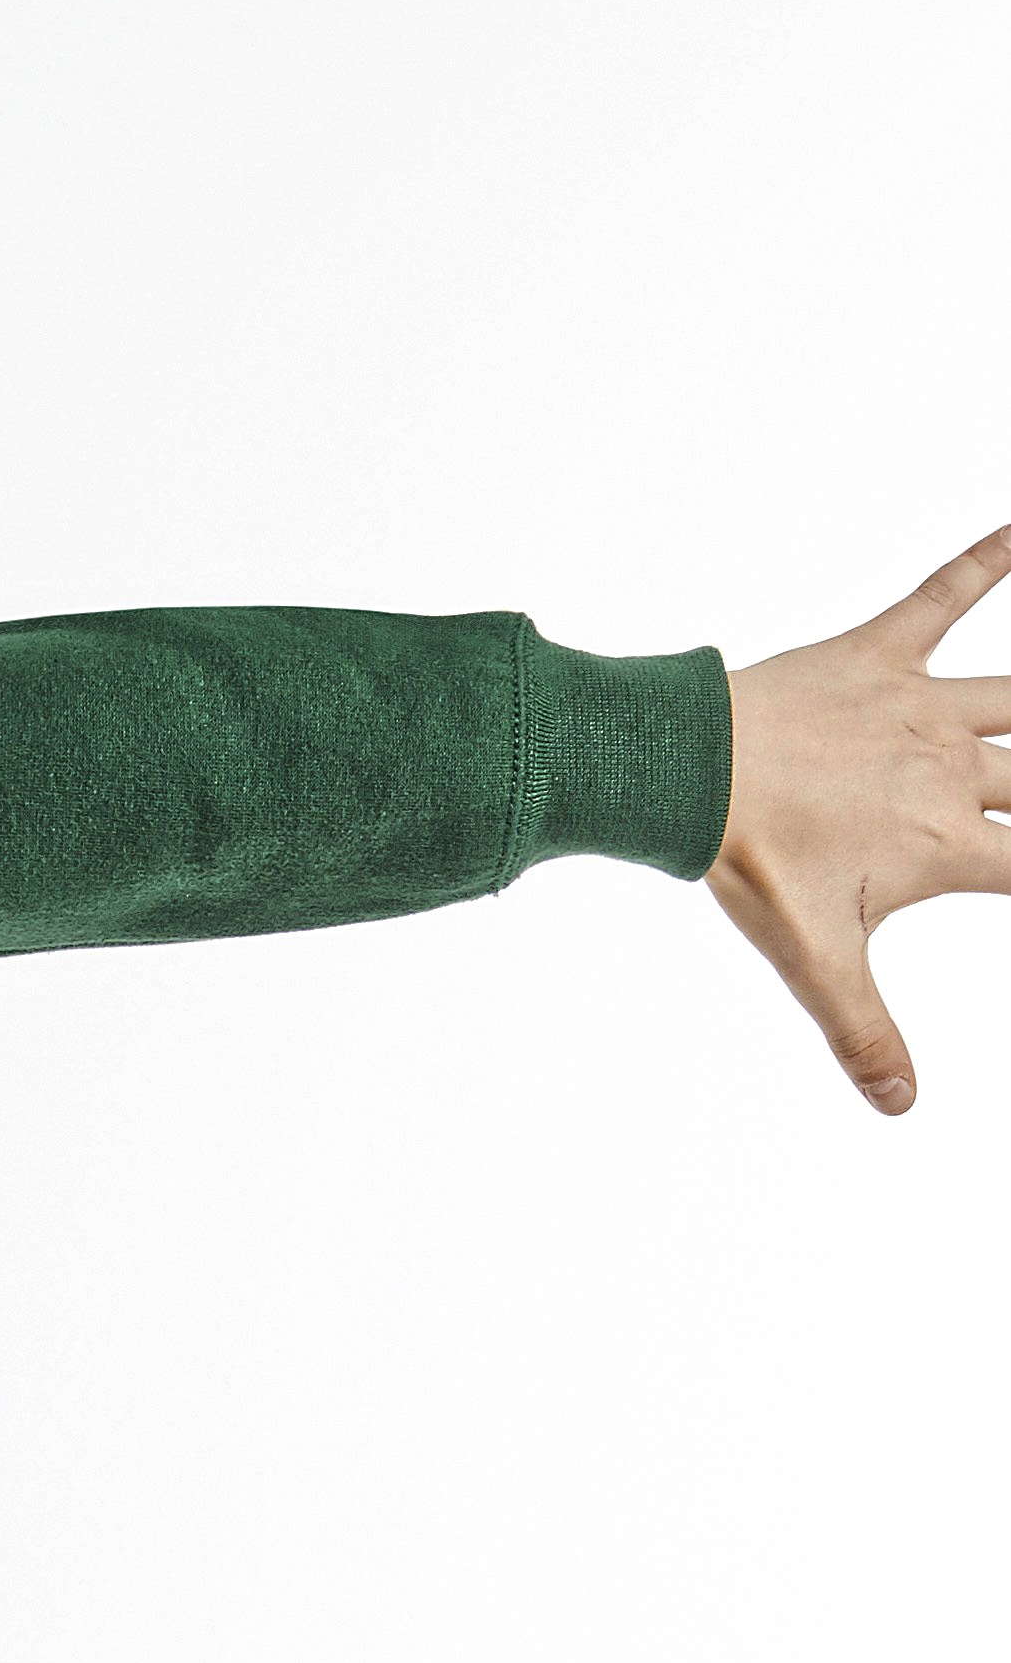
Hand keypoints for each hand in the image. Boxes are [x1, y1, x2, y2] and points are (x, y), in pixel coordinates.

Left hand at [710, 529, 1010, 1113]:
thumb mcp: (814, 960)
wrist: (683, 774)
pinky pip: (945, 593)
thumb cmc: (750, 863)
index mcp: (950, 845)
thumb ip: (864, 1031)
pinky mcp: (879, 652)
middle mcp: (954, 768)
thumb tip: (900, 1106)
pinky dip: (986, 556)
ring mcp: (920, 706)